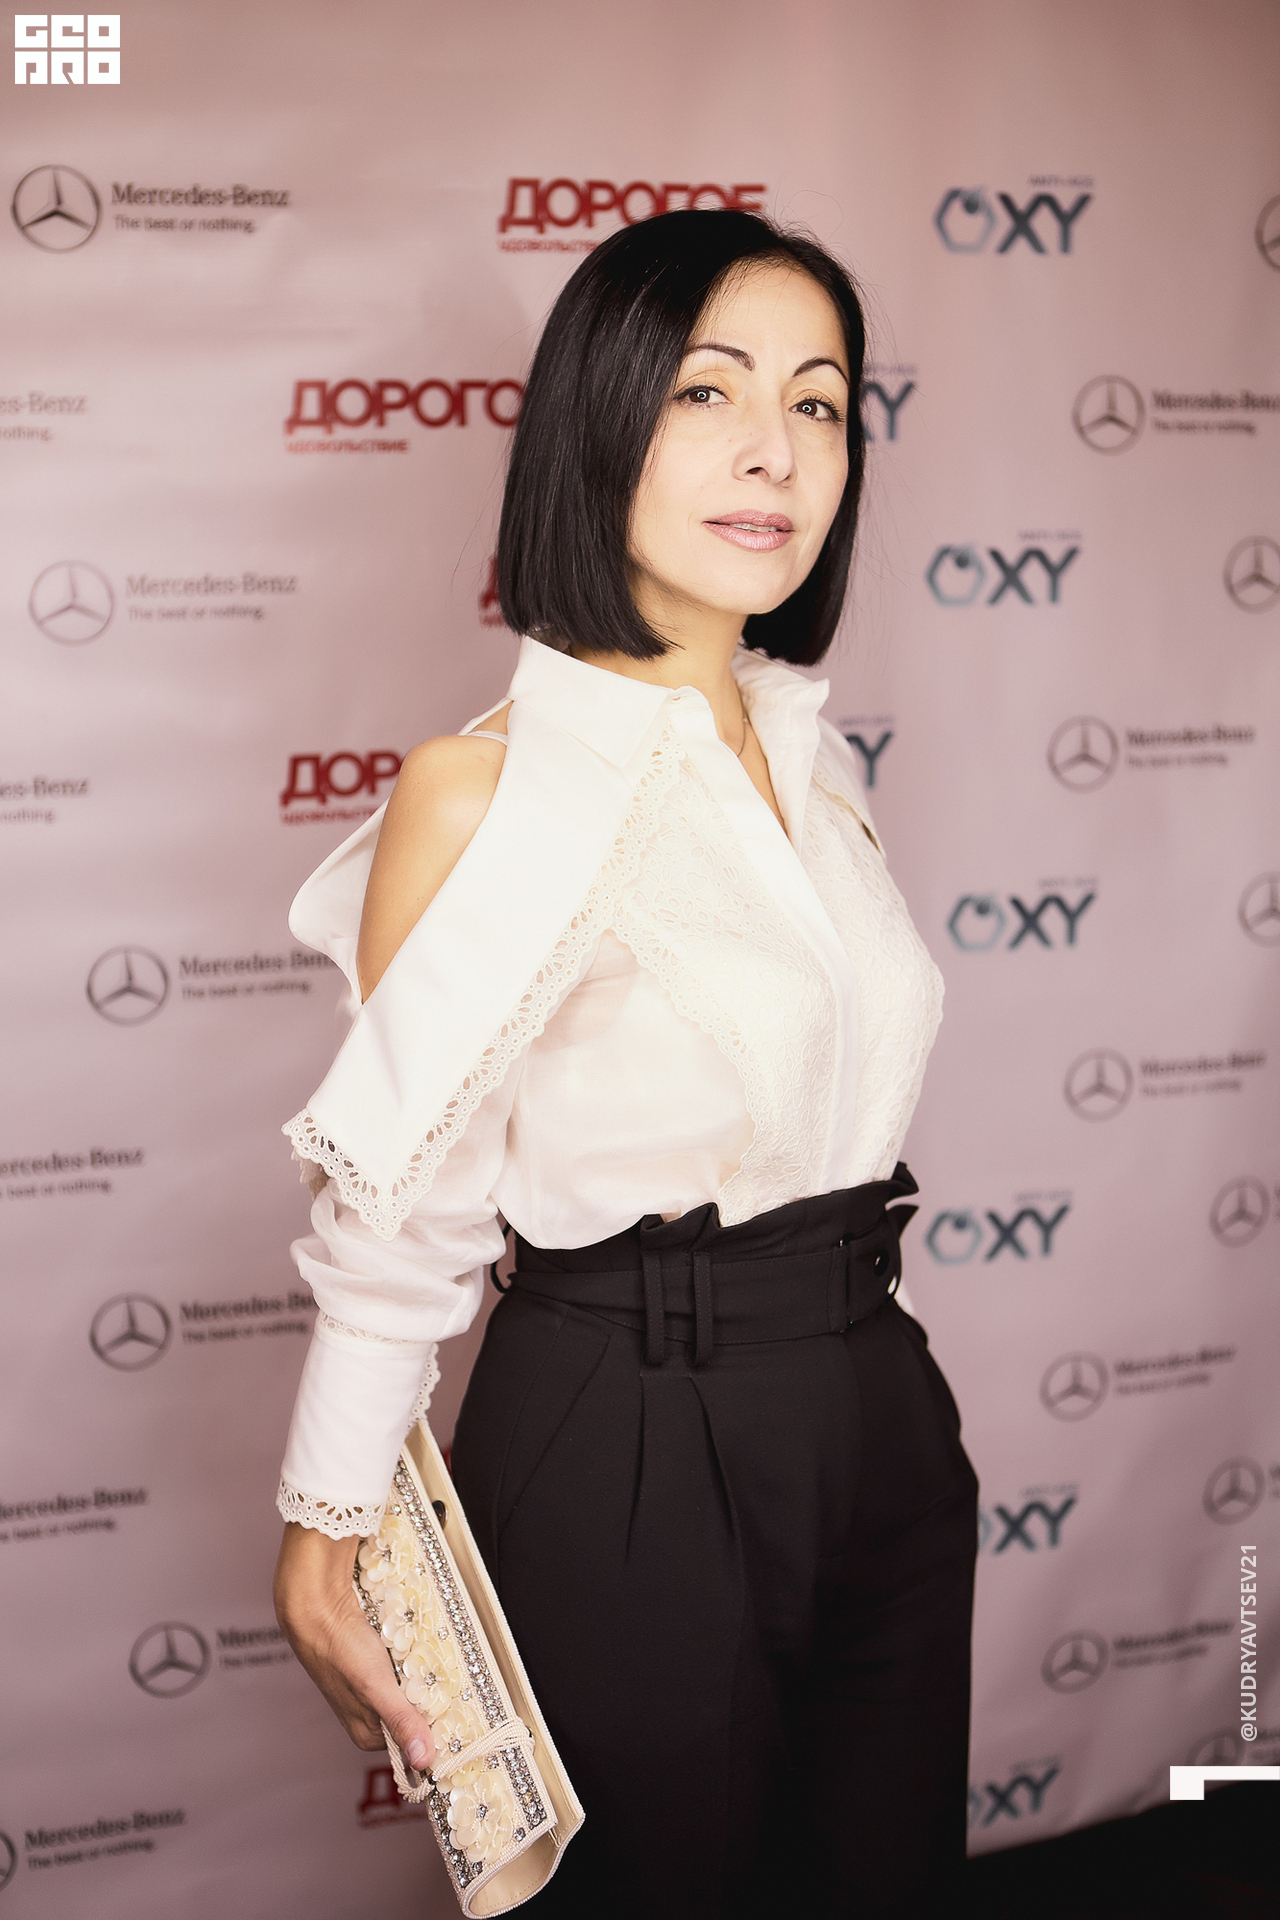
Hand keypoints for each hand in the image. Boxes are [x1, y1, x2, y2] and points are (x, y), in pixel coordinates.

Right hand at [274, 1522, 435, 1770]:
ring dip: (426, 1677)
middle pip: (416, 1714)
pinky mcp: (374, 1665)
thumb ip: (400, 1722)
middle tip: (457, 1683)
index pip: (416, 1740)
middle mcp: (370, 1716)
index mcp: (368, 1734)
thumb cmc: (342, 1649)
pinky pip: (404, 1668)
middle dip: (435, 1699)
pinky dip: (414, 1660)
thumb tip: (423, 1761)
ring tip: (441, 1663)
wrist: (318, 1607)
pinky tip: (421, 1648)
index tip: (465, 1715)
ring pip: (412, 1689)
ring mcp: (372, 1689)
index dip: (439, 1727)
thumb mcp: (376, 1687)